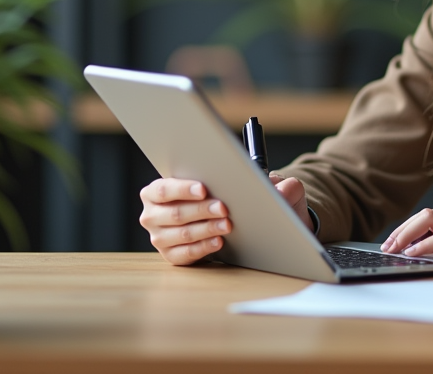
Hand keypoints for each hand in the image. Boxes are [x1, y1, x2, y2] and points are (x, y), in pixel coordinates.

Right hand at [139, 175, 314, 266]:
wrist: (233, 215)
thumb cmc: (227, 193)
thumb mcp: (245, 179)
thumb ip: (262, 177)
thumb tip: (279, 188)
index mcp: (158, 190)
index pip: (163, 188)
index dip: (182, 188)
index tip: (204, 188)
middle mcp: (153, 214)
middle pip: (174, 213)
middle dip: (201, 210)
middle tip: (223, 208)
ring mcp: (160, 237)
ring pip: (180, 235)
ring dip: (205, 229)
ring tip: (226, 225)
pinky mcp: (171, 256)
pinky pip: (184, 255)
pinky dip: (202, 248)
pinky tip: (219, 242)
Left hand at [379, 208, 432, 264]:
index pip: (432, 218)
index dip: (409, 229)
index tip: (395, 241)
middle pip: (425, 216)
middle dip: (401, 230)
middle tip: (386, 246)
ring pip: (431, 221)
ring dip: (408, 235)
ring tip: (393, 249)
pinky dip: (428, 244)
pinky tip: (416, 253)